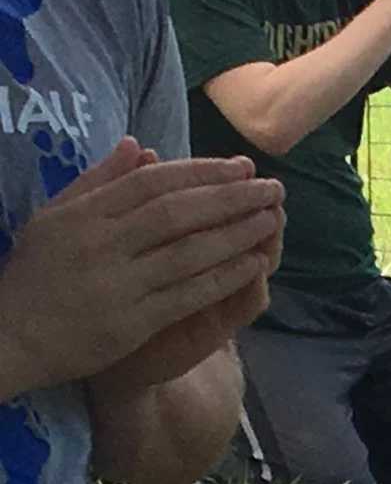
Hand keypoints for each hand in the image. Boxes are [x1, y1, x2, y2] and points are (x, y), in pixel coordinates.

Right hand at [0, 141, 283, 397]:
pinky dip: (223, 278)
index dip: (200, 172)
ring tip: (271, 220)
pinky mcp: (131, 323)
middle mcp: (99, 244)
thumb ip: (98, 182)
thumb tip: (140, 146)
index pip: (151, 184)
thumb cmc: (36, 274)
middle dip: (229, 197)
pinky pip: (186, 295)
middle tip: (271, 187)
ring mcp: (116, 284)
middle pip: (176, 213)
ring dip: (235, 235)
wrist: (9, 337)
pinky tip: (253, 265)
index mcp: (82, 215)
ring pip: (187, 253)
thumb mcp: (55, 217)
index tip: (240, 166)